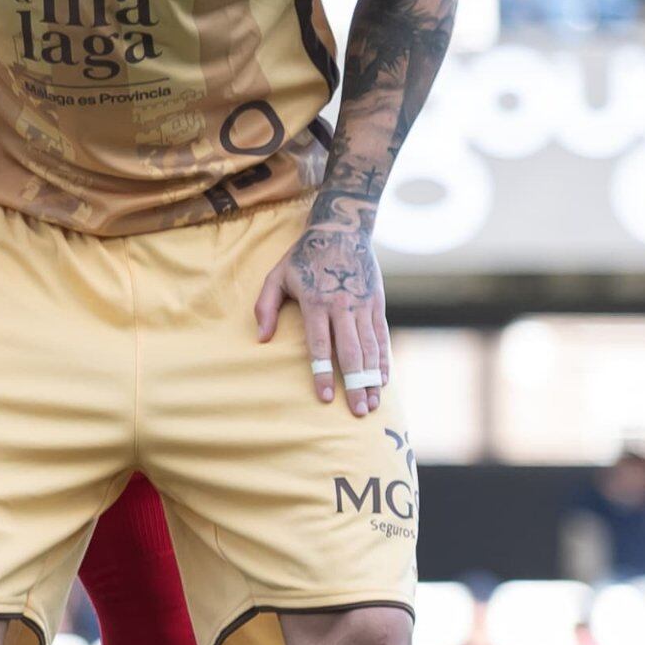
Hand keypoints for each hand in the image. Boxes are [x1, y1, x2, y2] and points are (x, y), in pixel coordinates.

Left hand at [253, 213, 388, 417]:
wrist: (342, 232)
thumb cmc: (303, 258)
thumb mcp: (276, 276)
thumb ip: (265, 307)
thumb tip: (261, 338)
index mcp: (316, 303)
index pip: (319, 345)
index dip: (322, 373)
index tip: (324, 397)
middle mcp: (343, 307)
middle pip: (350, 353)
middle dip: (354, 385)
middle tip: (357, 412)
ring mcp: (364, 306)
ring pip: (370, 349)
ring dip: (371, 379)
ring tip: (371, 404)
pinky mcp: (377, 305)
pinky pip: (382, 338)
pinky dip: (384, 361)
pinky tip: (383, 381)